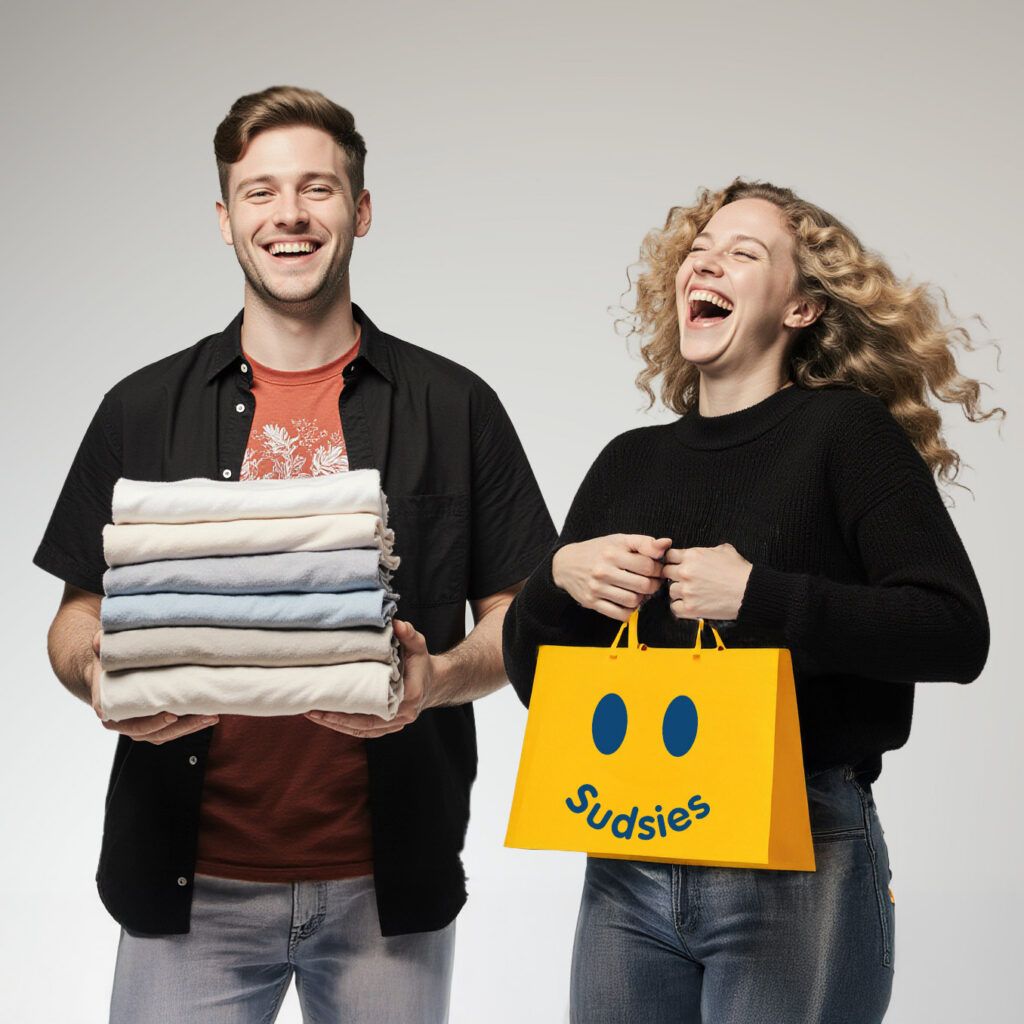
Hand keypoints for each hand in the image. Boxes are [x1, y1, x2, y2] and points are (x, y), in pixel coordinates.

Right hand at [90, 629, 218, 743]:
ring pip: (161, 735)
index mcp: (107, 704)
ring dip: (188, 729)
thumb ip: (102, 644)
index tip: (171, 715)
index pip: (126, 719)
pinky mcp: (150, 727)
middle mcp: (119, 721)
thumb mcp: (105, 651)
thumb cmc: (109, 662)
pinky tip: (207, 717)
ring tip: (211, 716)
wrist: (106, 673)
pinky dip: (188, 728)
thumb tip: (99, 640)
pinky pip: (169, 733)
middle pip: (149, 732)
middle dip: (178, 726)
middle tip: (202, 714)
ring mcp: (135, 727)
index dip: (149, 721)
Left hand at [305, 619, 432, 738]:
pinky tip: (328, 721)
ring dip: (337, 726)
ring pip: (363, 731)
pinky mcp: (389, 725)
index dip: (350, 710)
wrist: (433, 681)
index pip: (377, 707)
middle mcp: (403, 715)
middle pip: (364, 724)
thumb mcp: (418, 645)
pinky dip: (346, 728)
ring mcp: (396, 723)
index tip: (328, 703)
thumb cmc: (421, 662)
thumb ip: (408, 634)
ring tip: (314, 715)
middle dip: (336, 720)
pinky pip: (365, 732)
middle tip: (311, 710)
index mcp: (410, 696)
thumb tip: (397, 623)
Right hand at [552, 534, 670, 621]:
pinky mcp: (591, 602)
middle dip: (653, 585)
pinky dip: (629, 611)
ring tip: (640, 591)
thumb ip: (643, 542)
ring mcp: (596, 588)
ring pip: (633, 601)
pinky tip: (629, 602)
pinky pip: (619, 614)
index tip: (656, 569)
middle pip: (643, 585)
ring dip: (641, 598)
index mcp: (612, 553)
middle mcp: (603, 570)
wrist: (565, 564)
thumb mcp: (618, 540)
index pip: (647, 565)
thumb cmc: (596, 551)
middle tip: (652, 582)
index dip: (658, 569)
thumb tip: (666, 543)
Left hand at [662, 543, 752, 619]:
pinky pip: (674, 607)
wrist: (749, 591)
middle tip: (685, 581)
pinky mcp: (690, 607)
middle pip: (666, 573)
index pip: (669, 556)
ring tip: (692, 593)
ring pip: (670, 590)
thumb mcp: (725, 550)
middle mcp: (686, 572)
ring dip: (679, 592)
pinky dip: (680, 607)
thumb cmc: (740, 572)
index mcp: (692, 556)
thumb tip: (706, 551)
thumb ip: (708, 550)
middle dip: (674, 576)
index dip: (674, 561)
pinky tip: (690, 604)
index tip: (678, 566)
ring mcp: (687, 590)